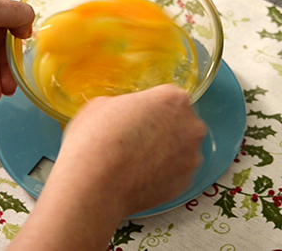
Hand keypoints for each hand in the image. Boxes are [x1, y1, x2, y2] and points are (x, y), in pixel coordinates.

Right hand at [7, 85, 205, 250]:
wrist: (92, 185)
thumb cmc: (93, 142)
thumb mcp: (100, 106)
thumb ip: (122, 103)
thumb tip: (121, 111)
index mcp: (172, 97)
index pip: (171, 95)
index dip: (152, 106)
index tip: (141, 115)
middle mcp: (189, 125)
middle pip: (180, 120)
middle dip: (161, 126)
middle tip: (134, 136)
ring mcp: (189, 156)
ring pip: (179, 146)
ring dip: (164, 148)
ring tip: (133, 157)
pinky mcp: (185, 181)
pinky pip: (176, 169)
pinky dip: (163, 170)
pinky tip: (139, 172)